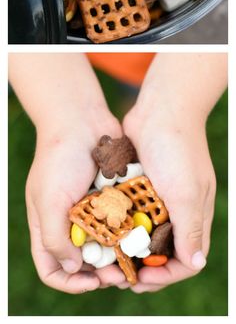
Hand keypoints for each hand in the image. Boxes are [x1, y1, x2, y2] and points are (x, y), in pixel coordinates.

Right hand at [25, 106, 125, 292]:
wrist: (82, 119)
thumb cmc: (59, 158)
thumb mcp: (48, 199)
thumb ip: (54, 238)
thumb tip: (73, 269)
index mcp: (47, 224)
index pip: (52, 268)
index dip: (69, 282)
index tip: (92, 282)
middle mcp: (69, 221)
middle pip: (84, 263)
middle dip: (102, 272)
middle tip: (121, 272)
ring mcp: (91, 209)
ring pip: (106, 245)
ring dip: (119, 255)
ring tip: (135, 257)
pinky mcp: (111, 196)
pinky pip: (121, 222)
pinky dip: (130, 231)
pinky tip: (142, 234)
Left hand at [122, 106, 215, 292]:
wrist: (161, 107)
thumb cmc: (177, 149)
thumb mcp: (185, 192)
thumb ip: (189, 229)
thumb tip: (195, 265)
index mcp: (195, 214)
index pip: (185, 260)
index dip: (165, 275)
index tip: (141, 279)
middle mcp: (178, 208)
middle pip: (162, 251)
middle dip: (142, 266)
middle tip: (118, 274)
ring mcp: (159, 196)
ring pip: (144, 233)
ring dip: (128, 247)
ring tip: (106, 257)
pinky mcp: (141, 183)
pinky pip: (131, 211)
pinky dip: (120, 223)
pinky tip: (102, 230)